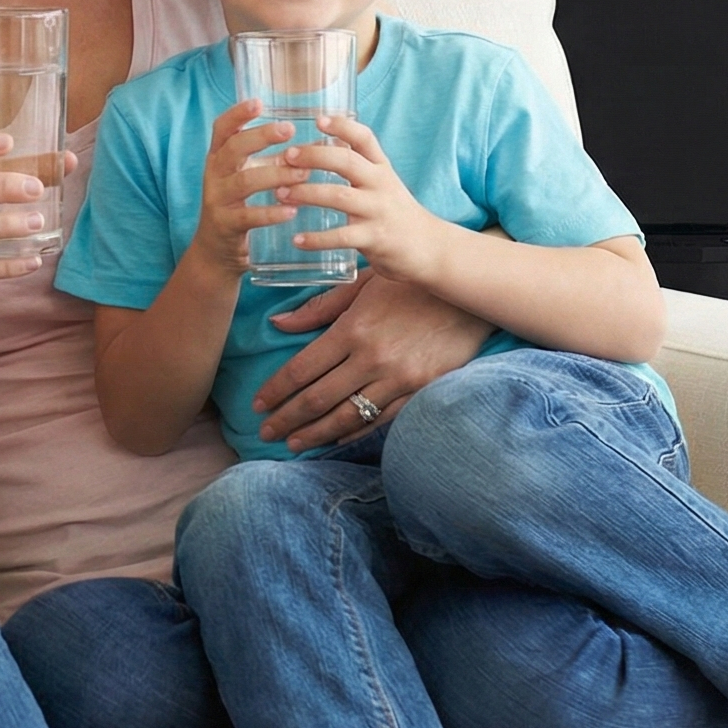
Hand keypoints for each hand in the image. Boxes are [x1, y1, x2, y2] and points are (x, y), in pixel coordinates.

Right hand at [188, 99, 298, 277]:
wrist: (217, 249)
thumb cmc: (242, 204)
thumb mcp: (254, 176)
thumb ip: (282, 159)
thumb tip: (328, 142)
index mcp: (219, 157)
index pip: (222, 128)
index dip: (237, 114)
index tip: (259, 102)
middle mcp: (214, 175)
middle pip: (233, 149)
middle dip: (261, 137)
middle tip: (289, 130)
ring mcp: (217, 200)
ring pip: (244, 182)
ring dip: (275, 175)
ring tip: (302, 174)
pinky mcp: (225, 225)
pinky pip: (247, 216)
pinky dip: (270, 213)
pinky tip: (292, 210)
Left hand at [254, 270, 492, 451]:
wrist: (470, 296)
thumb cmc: (410, 284)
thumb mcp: (361, 284)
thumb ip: (319, 308)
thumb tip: (278, 323)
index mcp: (352, 329)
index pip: (301, 369)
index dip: (276, 390)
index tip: (258, 404)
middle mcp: (372, 359)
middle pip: (317, 398)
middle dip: (287, 419)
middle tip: (266, 432)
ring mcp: (398, 379)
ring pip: (347, 416)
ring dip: (316, 433)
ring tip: (294, 443)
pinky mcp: (421, 391)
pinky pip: (381, 420)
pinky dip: (355, 432)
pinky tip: (336, 439)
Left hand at [272, 115, 448, 282]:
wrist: (431, 249)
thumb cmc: (396, 214)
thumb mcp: (382, 184)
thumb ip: (357, 168)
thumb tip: (317, 149)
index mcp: (381, 168)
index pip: (364, 138)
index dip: (342, 126)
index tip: (318, 119)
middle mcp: (381, 185)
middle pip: (347, 162)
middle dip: (314, 156)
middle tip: (286, 156)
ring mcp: (379, 211)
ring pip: (339, 197)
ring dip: (307, 193)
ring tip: (280, 194)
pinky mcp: (376, 238)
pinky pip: (342, 236)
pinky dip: (318, 238)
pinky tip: (298, 239)